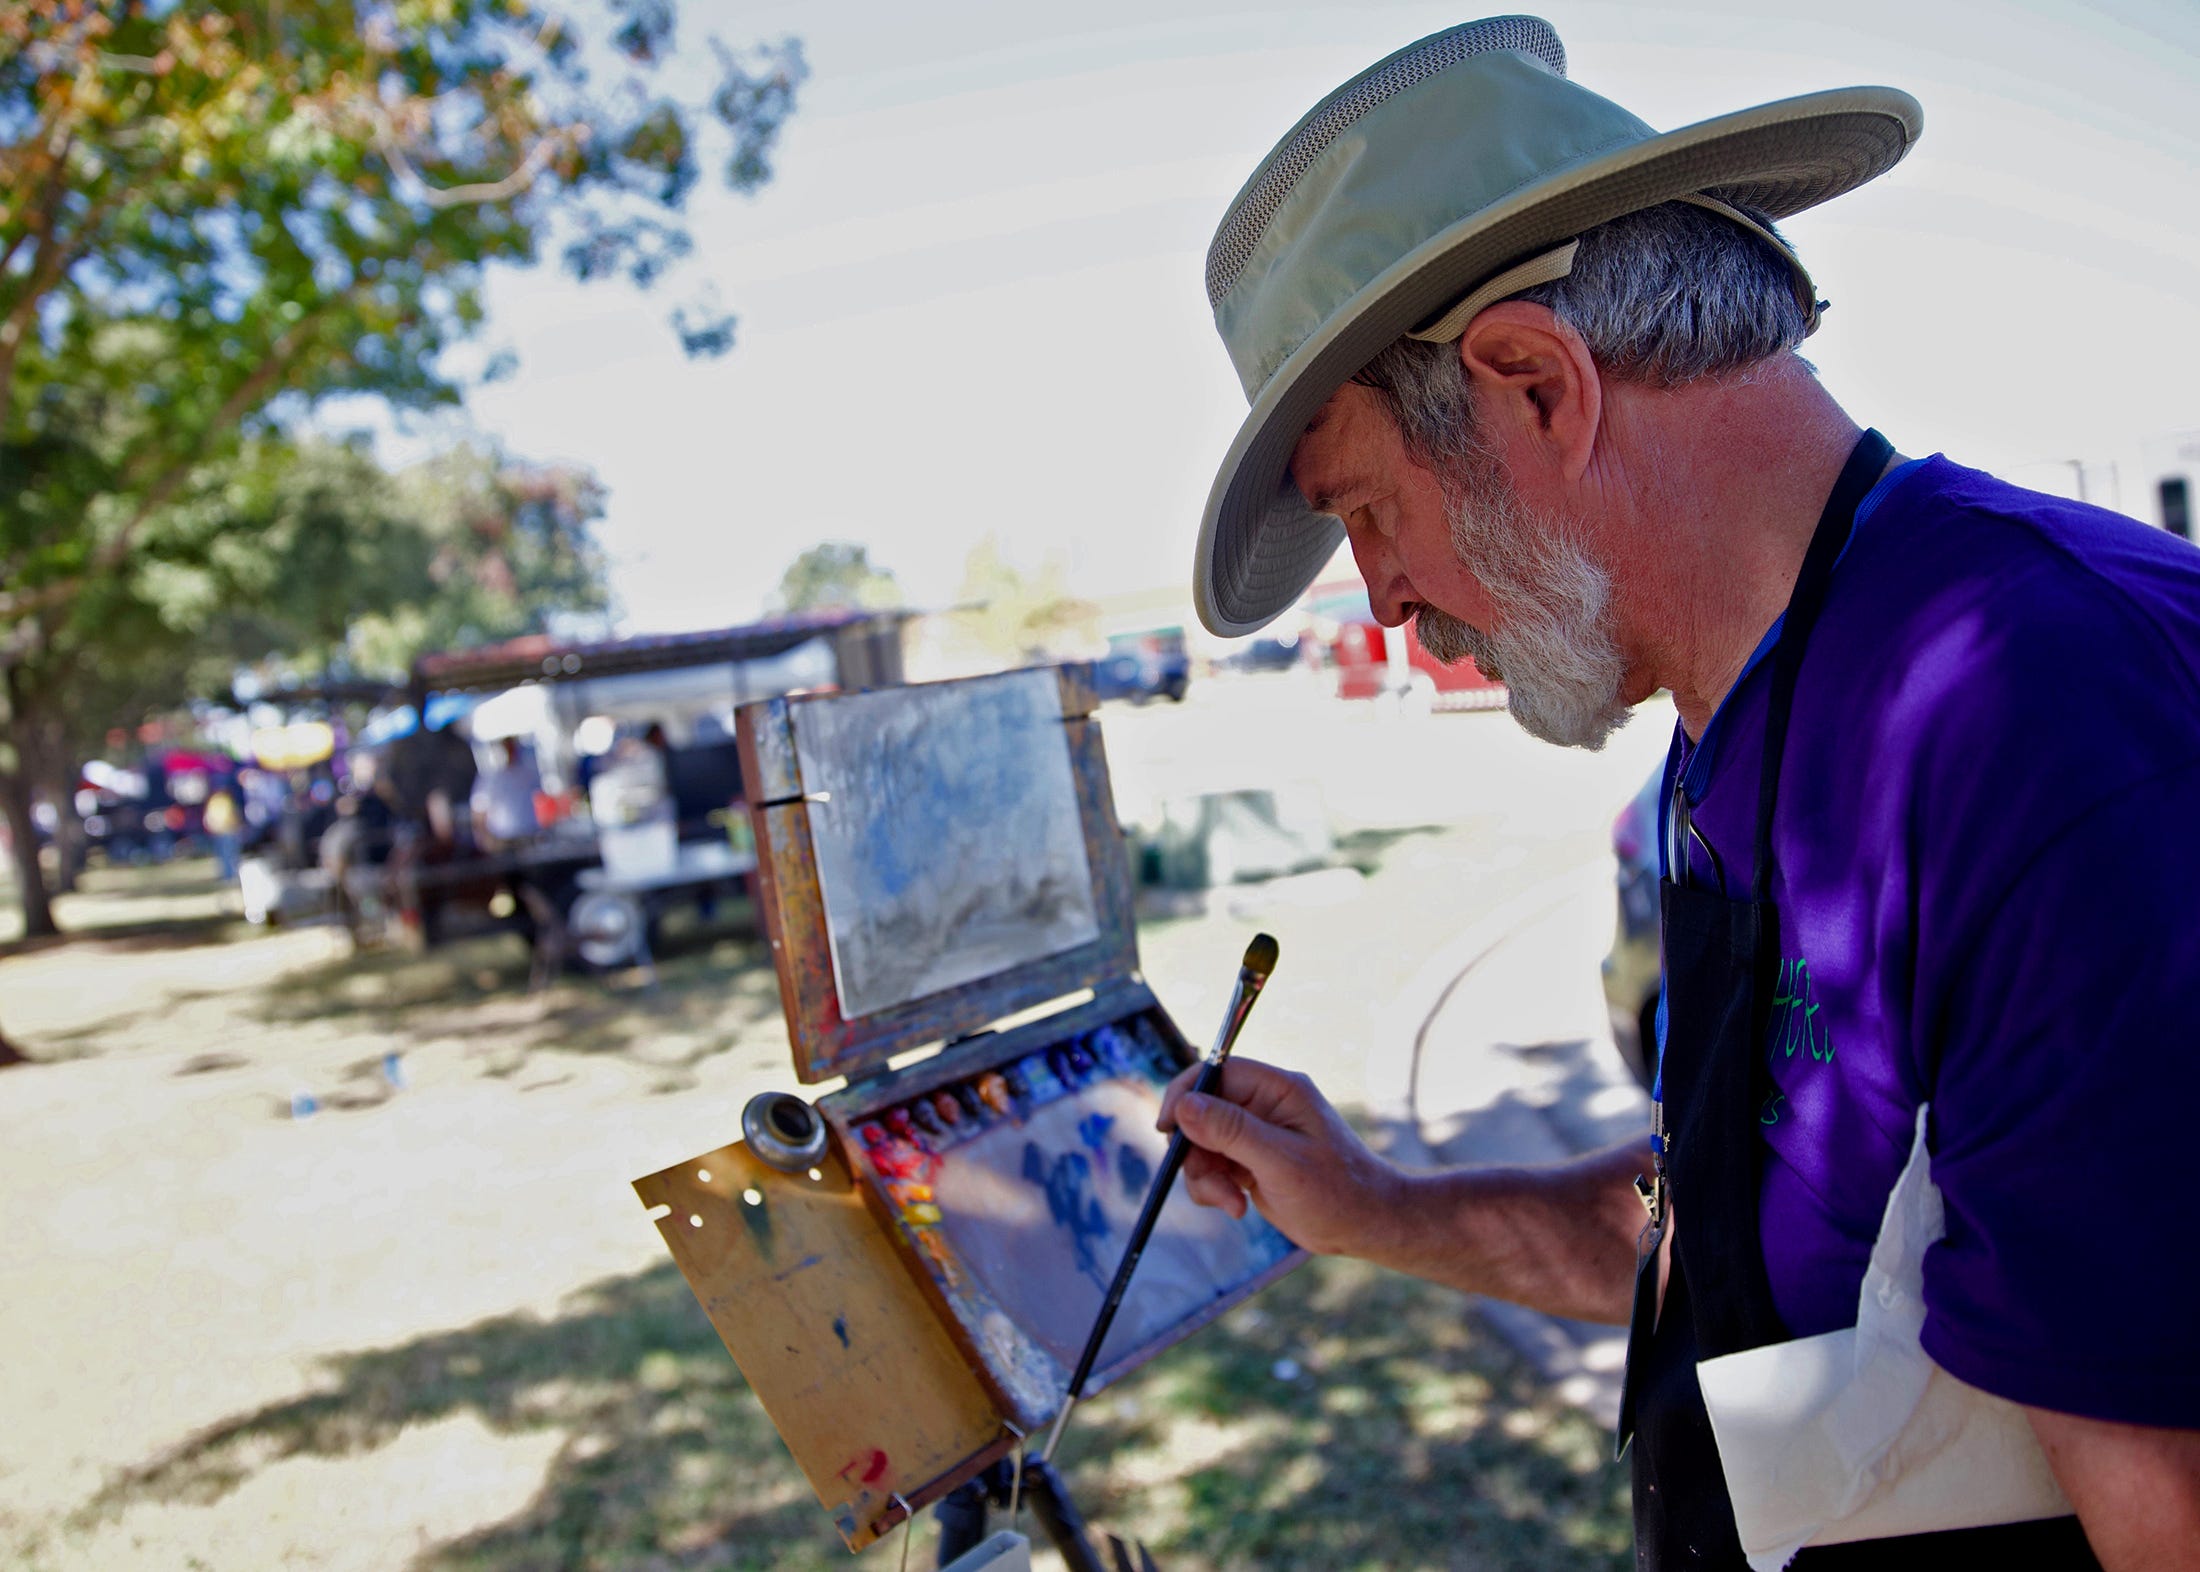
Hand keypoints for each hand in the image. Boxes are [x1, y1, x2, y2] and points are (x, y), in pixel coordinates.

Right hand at [1156, 1056, 1407, 1257]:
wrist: (1365, 1226)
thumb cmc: (1337, 1191)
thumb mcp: (1281, 1162)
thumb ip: (1231, 1131)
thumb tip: (1184, 1106)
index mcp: (1277, 1089)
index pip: (1216, 1073)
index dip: (1185, 1094)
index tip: (1168, 1128)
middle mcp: (1264, 1106)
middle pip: (1201, 1112)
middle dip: (1195, 1149)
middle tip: (1208, 1181)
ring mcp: (1256, 1134)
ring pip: (1201, 1143)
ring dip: (1204, 1176)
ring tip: (1230, 1203)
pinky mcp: (1250, 1161)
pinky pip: (1212, 1166)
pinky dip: (1213, 1188)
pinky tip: (1237, 1207)